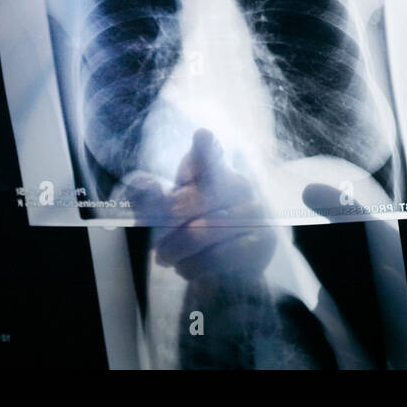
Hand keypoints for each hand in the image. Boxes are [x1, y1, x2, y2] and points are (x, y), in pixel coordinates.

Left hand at [121, 129, 277, 280]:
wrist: (227, 270)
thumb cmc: (195, 230)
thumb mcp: (170, 211)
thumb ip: (153, 196)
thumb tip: (144, 185)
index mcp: (215, 169)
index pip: (209, 155)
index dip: (204, 148)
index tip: (201, 136)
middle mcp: (239, 184)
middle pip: (188, 202)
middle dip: (162, 226)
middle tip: (154, 243)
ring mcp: (255, 212)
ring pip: (200, 233)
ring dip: (173, 251)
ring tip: (165, 257)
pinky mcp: (261, 242)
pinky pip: (216, 257)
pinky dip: (192, 266)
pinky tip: (186, 267)